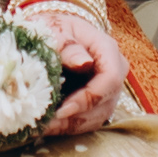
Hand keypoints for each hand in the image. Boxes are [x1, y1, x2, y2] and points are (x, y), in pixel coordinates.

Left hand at [35, 8, 125, 137]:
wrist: (52, 34)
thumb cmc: (53, 29)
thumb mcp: (55, 30)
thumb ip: (67, 46)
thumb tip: (84, 63)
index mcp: (107, 49)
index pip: (109, 79)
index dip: (88, 98)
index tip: (62, 109)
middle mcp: (114, 71)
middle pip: (105, 103)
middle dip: (75, 117)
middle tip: (45, 124)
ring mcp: (108, 89)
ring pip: (97, 117)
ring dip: (70, 126)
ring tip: (43, 127)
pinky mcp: (97, 102)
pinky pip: (88, 121)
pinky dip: (68, 127)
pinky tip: (47, 127)